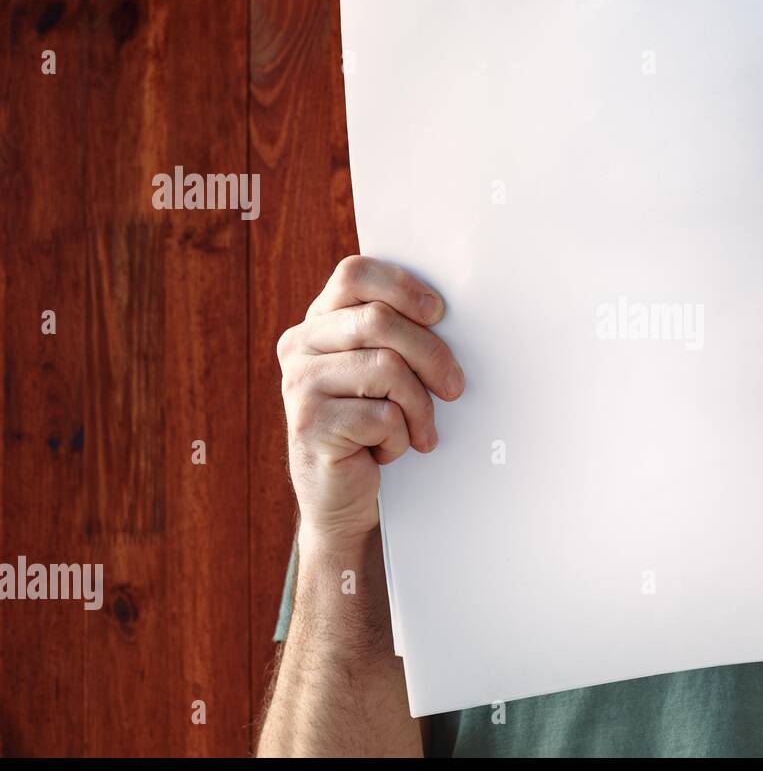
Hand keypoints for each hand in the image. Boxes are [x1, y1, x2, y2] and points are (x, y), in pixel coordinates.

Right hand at [276, 256, 463, 548]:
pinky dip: (400, 438)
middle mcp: (300, 346)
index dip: (402, 286)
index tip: (439, 313)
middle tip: (455, 387)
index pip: (354, 274)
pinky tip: (389, 451)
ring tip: (421, 430)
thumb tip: (446, 314)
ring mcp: (300, 385)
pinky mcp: (310, 425)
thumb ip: (395, 337)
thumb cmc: (372, 426)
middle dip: (431, 354)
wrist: (342, 495)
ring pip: (386, 368)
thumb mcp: (381, 374)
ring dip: (419, 406)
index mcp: (318, 323)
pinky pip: (382, 416)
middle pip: (379, 321)